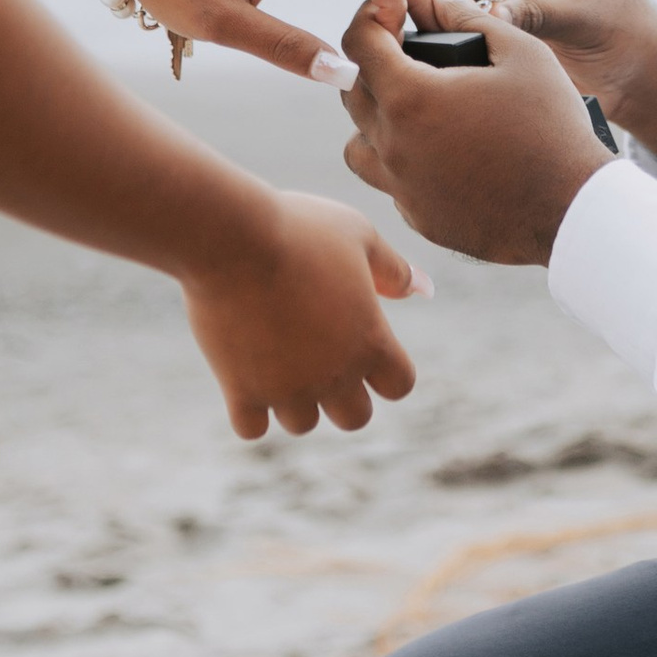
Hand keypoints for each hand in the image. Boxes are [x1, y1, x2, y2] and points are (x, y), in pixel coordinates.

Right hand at [180, 189, 427, 437]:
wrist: (232, 237)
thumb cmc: (299, 228)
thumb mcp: (358, 235)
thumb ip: (394, 269)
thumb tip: (424, 289)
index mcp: (370, 342)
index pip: (399, 385)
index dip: (385, 368)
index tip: (362, 343)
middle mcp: (335, 376)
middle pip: (355, 418)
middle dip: (343, 394)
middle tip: (318, 356)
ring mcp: (286, 389)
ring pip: (302, 423)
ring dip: (295, 400)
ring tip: (277, 357)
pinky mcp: (241, 390)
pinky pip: (251, 429)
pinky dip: (250, 412)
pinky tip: (243, 376)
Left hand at [338, 2, 614, 267]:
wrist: (573, 208)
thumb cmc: (552, 126)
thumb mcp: (520, 53)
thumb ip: (469, 16)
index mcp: (411, 97)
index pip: (358, 42)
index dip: (371, 18)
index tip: (394, 15)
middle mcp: (393, 145)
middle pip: (352, 92)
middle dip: (374, 65)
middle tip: (412, 56)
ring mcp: (402, 187)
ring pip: (358, 144)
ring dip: (377, 120)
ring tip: (419, 110)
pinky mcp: (419, 217)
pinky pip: (390, 182)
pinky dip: (402, 162)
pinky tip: (442, 152)